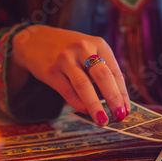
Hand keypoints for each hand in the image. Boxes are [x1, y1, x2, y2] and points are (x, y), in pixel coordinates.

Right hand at [10, 25, 129, 124]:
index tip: (127, 109)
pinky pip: (68, 91)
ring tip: (103, 120)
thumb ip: (103, 69)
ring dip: (95, 106)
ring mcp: (65, 59)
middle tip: (120, 116)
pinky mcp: (50, 70)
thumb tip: (119, 96)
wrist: (34, 40)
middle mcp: (82, 48)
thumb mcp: (89, 51)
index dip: (122, 93)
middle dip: (114, 99)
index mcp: (98, 43)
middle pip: (103, 77)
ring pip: (84, 86)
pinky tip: (85, 111)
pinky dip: (78, 103)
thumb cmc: (69, 50)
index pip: (114, 72)